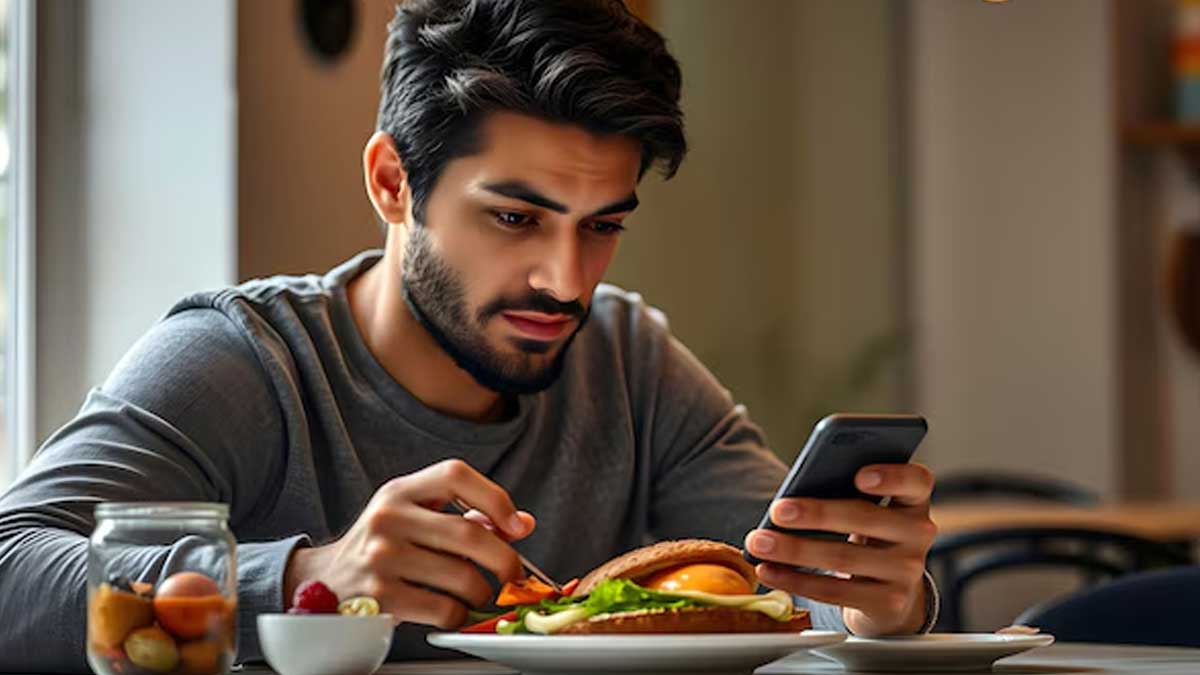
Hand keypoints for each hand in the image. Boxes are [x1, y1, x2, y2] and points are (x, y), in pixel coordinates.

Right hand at [283, 459, 536, 627]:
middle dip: (505, 559)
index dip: (495, 498)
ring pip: (463, 576)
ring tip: (477, 593)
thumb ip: (466, 516)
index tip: (516, 526)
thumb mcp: (415, 518)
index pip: (456, 475)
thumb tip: (522, 524)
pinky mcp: (381, 597)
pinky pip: (444, 608)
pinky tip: (452, 610)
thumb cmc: (382, 547)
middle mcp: (389, 517)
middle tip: (514, 574)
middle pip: (469, 533)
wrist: (323, 583)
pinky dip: (459, 614)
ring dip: (482, 592)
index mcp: (400, 491)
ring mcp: (383, 557)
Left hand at [744, 463, 936, 635]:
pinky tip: (769, 571)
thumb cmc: (867, 536)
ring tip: (759, 543)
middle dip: (816, 514)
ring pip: (843, 557)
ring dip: (794, 550)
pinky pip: (835, 591)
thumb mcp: (865, 511)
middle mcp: (918, 533)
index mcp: (912, 499)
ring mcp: (906, 571)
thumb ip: (844, 494)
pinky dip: (795, 580)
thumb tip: (792, 498)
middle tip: (778, 510)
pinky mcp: (887, 602)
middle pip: (865, 518)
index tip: (859, 475)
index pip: (915, 481)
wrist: (888, 593)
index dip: (891, 476)